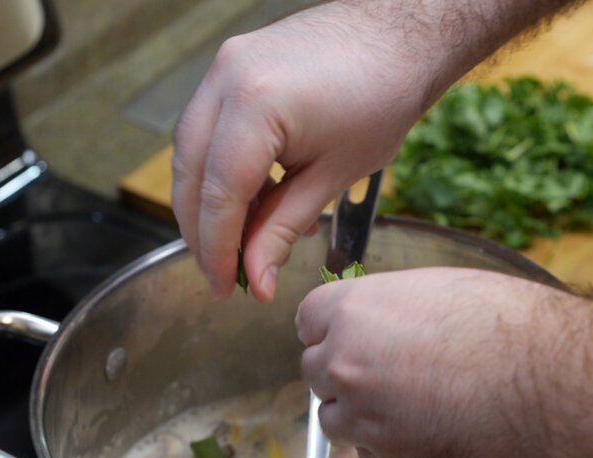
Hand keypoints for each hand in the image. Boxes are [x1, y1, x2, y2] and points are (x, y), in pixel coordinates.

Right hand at [171, 2, 435, 301]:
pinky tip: (256, 201)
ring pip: (192, 151)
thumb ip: (283, 229)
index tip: (225, 288)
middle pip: (190, 173)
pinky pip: (212, 126)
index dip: (217, 250)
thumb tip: (256, 278)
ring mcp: (225, 67)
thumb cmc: (383, 94)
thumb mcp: (332, 174)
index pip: (218, 195)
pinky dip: (224, 168)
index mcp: (254, 106)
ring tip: (244, 242)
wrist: (401, 33)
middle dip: (202, 230)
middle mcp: (226, 79)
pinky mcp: (234, 65)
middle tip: (224, 274)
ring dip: (210, 201)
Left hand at [296, 267, 572, 457]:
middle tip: (391, 372)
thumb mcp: (445, 290)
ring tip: (416, 404)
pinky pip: (373, 455)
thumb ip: (397, 309)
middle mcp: (345, 364)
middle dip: (346, 371)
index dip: (333, 327)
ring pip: (337, 419)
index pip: (308, 320)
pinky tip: (434, 431)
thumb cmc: (513, 328)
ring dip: (364, 413)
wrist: (554, 389)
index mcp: (354, 311)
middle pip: (316, 370)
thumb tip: (388, 322)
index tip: (350, 334)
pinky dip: (393, 447)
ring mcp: (363, 419)